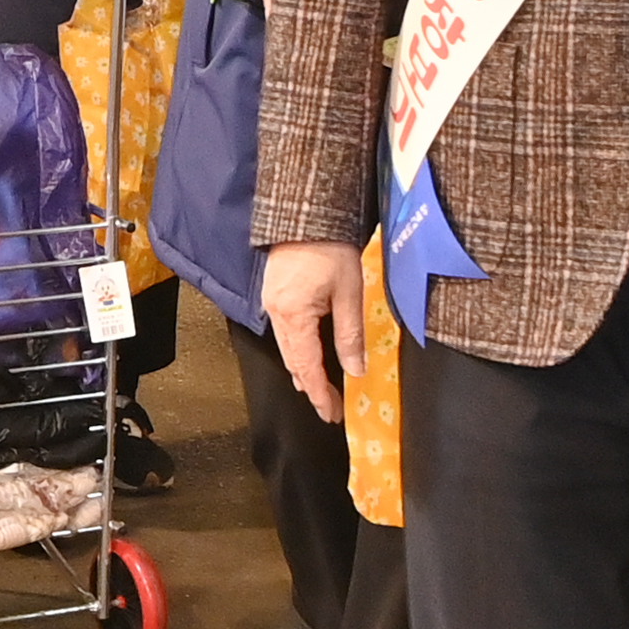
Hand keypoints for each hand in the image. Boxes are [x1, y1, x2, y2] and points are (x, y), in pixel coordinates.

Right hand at [260, 240, 367, 421]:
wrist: (308, 214)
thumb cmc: (331, 250)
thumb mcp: (349, 294)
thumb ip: (350, 335)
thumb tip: (355, 370)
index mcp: (294, 316)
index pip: (307, 367)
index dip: (321, 394)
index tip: (333, 413)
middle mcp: (277, 314)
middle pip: (293, 362)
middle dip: (311, 388)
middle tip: (329, 409)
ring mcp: (272, 304)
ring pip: (286, 349)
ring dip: (302, 372)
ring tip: (318, 390)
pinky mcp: (274, 294)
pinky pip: (284, 333)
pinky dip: (296, 352)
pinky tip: (304, 356)